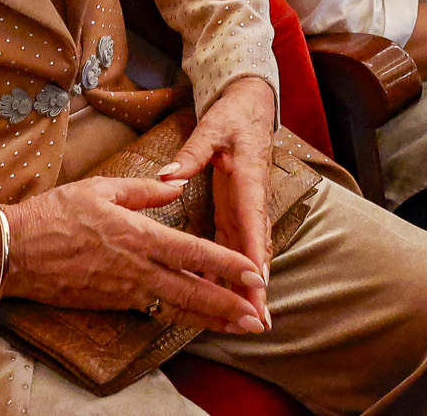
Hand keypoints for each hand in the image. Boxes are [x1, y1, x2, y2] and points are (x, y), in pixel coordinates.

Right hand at [0, 173, 266, 331]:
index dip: (226, 265)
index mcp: (138, 236)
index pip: (192, 252)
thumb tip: (177, 185)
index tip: (253, 273)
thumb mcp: (101, 188)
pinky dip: (181, 319)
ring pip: (176, 309)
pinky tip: (199, 323)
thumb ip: (143, 190)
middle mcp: (136, 269)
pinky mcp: (111, 304)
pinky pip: (154, 313)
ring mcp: (124, 291)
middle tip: (260, 317)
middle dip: (229, 305)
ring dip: (211, 319)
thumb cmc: (54, 214)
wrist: (12, 253)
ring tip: (240, 327)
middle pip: (192, 291)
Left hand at [156, 75, 279, 324]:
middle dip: (258, 285)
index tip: (257, 281)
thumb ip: (191, 154)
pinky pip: (239, 246)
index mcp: (248, 178)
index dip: (255, 252)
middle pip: (256, 247)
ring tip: (252, 320)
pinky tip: (231, 298)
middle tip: (259, 318)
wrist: (252, 105)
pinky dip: (238, 274)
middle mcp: (252, 199)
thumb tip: (167, 176)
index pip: (252, 219)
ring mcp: (247, 207)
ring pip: (250, 252)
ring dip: (252, 286)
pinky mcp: (239, 211)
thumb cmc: (234, 116)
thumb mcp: (213, 128)